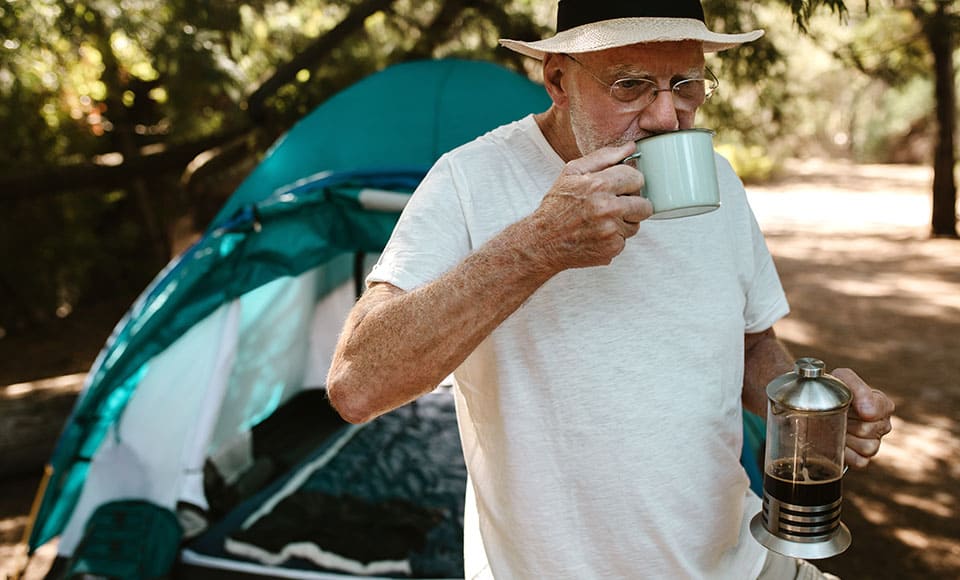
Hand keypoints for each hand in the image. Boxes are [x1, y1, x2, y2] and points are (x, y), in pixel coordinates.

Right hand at [529, 142, 652, 271]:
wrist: (543, 241)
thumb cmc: (557, 205)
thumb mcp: (572, 173)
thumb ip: (603, 157)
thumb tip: (630, 147)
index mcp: (598, 185)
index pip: (636, 177)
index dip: (628, 182)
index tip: (619, 187)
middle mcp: (607, 208)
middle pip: (644, 204)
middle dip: (632, 204)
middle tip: (613, 205)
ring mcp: (611, 231)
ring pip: (636, 224)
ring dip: (623, 222)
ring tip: (601, 220)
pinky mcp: (612, 248)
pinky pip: (626, 240)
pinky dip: (615, 238)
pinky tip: (598, 234)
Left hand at [832, 368, 894, 468]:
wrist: (811, 406)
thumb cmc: (829, 390)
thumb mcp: (841, 377)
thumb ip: (854, 384)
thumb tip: (868, 410)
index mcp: (881, 404)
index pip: (884, 408)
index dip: (869, 409)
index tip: (856, 407)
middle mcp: (880, 425)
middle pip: (872, 429)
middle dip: (850, 422)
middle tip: (838, 415)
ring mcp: (872, 443)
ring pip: (868, 447)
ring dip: (847, 438)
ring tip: (837, 428)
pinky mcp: (861, 458)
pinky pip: (861, 461)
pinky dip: (847, 454)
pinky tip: (838, 443)